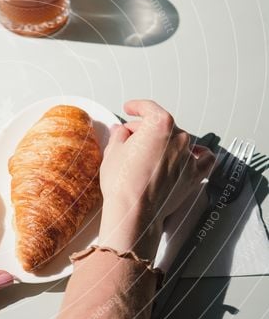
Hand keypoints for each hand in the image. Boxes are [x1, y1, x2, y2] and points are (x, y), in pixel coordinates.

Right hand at [98, 100, 214, 257]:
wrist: (133, 211)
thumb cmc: (123, 183)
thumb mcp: (113, 152)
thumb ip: (120, 136)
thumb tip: (121, 132)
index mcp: (159, 125)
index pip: (149, 108)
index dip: (137, 107)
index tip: (131, 108)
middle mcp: (178, 138)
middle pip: (162, 125)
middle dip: (146, 129)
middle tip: (130, 137)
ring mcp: (189, 157)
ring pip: (179, 141)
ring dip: (166, 142)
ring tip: (151, 152)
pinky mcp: (194, 176)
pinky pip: (205, 160)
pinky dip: (200, 155)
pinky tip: (193, 154)